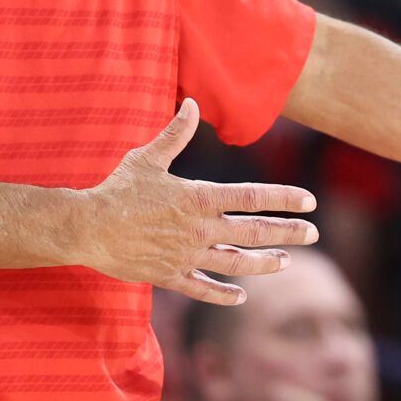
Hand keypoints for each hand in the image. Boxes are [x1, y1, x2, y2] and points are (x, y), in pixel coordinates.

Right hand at [76, 99, 319, 304]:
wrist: (87, 228)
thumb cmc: (116, 190)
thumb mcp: (147, 157)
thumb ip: (176, 134)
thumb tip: (193, 104)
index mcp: (198, 198)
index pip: (253, 197)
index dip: (284, 199)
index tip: (310, 201)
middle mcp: (199, 229)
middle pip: (254, 232)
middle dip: (287, 233)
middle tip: (313, 233)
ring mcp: (187, 256)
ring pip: (236, 263)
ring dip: (265, 263)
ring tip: (286, 262)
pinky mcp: (170, 276)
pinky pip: (203, 288)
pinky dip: (224, 294)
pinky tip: (241, 296)